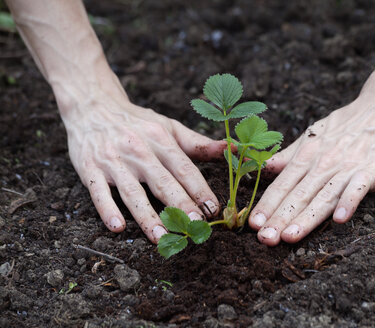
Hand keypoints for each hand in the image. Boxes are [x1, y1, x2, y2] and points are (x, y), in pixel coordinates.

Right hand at [64, 95, 225, 242]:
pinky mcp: (90, 169)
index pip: (184, 168)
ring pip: (133, 193)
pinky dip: (107, 210)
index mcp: (161, 140)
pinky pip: (98, 192)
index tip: (214, 210)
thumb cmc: (138, 122)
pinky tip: (118, 228)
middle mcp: (139, 150)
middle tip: (196, 226)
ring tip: (161, 238)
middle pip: (162, 182)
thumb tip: (233, 149)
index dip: (200, 190)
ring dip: (147, 217)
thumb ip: (199, 143)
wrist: (94, 106)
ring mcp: (114, 161)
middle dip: (180, 205)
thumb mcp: (169, 126)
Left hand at [248, 94, 374, 245]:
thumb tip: (264, 168)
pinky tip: (339, 219)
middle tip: (264, 239)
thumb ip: (289, 155)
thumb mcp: (313, 134)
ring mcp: (348, 166)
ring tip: (289, 237)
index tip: (252, 225)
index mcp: (307, 155)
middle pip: (298, 194)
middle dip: (279, 218)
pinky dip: (349, 201)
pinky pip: (358, 187)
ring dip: (306, 217)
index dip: (267, 205)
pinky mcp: (373, 170)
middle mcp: (323, 162)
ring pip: (323, 196)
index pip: (282, 184)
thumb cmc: (347, 123)